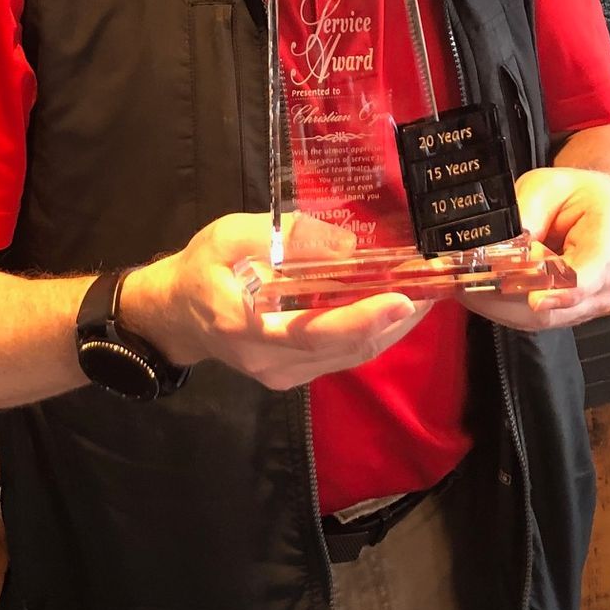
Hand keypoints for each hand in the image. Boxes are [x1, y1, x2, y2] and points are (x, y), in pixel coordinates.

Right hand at [123, 212, 431, 390]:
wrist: (174, 313)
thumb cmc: (200, 268)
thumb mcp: (230, 235)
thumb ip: (285, 236)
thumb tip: (346, 245)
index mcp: (247, 326)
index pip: (318, 332)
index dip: (366, 317)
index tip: (405, 297)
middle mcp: (270, 361)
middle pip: (348, 348)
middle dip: (396, 319)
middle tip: (435, 285)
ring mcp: (283, 374)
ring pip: (352, 355)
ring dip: (392, 326)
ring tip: (426, 291)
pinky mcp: (293, 374)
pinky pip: (343, 355)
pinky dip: (373, 330)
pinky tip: (394, 305)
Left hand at [460, 167, 609, 330]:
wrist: (601, 212)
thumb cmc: (577, 196)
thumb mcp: (548, 185)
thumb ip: (528, 212)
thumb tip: (505, 242)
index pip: (588, 276)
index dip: (558, 291)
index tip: (532, 298)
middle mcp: (609, 277)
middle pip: (556, 306)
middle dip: (505, 297)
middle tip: (463, 282)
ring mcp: (592, 301)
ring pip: (540, 318)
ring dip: (497, 304)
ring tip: (461, 284)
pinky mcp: (571, 313)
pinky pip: (533, 319)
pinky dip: (502, 307)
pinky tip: (476, 291)